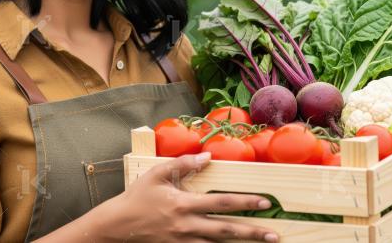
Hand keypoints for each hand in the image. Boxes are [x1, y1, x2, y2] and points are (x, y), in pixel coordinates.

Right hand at [92, 152, 278, 241]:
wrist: (118, 226)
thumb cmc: (138, 197)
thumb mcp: (158, 174)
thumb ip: (184, 164)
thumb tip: (208, 156)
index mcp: (183, 204)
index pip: (221, 203)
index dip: (244, 202)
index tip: (265, 201)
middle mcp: (187, 225)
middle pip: (226, 230)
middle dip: (252, 232)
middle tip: (274, 234)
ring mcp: (184, 240)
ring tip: (262, 242)